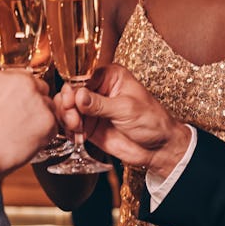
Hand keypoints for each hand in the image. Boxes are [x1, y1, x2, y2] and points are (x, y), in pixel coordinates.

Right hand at [0, 70, 55, 175]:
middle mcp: (23, 83)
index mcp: (4, 76)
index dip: (23, 94)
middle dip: (35, 104)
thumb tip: (0, 94)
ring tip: (21, 135)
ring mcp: (38, 101)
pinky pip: (53, 127)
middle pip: (40, 90)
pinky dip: (44, 137)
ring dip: (40, 120)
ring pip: (48, 108)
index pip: (24, 79)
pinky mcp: (48, 121)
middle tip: (23, 121)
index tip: (19, 104)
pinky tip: (26, 143)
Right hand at [55, 63, 190, 175]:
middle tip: (75, 119)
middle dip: (67, 105)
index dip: (73, 89)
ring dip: (67, 118)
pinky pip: (70, 125)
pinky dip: (69, 131)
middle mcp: (98, 90)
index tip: (71, 101)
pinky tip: (78, 136)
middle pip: (70, 92)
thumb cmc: (151, 122)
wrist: (158, 148)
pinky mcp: (89, 126)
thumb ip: (100, 104)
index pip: (82, 76)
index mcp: (110, 76)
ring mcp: (92, 109)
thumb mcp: (126, 109)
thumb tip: (78, 96)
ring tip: (77, 128)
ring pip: (67, 108)